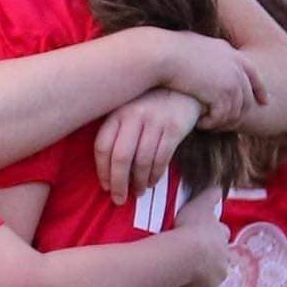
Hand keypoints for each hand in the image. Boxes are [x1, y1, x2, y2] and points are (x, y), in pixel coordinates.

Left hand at [94, 89, 204, 203]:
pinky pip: (162, 159)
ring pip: (142, 161)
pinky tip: (151, 182)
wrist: (183, 87)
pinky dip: (155, 175)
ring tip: (138, 192)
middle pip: (121, 157)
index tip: (105, 187)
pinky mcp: (174, 127)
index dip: (102, 171)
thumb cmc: (149, 105)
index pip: (102, 146)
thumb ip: (116, 132)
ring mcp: (155, 121)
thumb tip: (106, 171)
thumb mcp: (127, 111)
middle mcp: (134, 115)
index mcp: (117, 112)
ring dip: (139, 182)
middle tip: (119, 200)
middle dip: (118, 184)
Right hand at [166, 34, 267, 130]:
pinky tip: (199, 124)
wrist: (163, 55)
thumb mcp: (189, 48)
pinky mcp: (223, 94)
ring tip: (206, 125)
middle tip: (222, 125)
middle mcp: (235, 65)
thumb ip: (199, 56)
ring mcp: (231, 80)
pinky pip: (221, 117)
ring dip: (221, 121)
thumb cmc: (165, 52)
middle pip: (247, 97)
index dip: (259, 89)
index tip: (263, 101)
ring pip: (235, 111)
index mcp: (228, 52)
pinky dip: (211, 123)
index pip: (252, 72)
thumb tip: (193, 60)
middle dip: (238, 114)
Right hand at [173, 185, 229, 286]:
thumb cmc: (191, 228)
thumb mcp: (200, 204)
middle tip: (195, 258)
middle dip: (212, 257)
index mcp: (220, 235)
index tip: (204, 236)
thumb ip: (211, 195)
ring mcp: (218, 275)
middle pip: (220, 256)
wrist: (185, 254)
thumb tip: (220, 185)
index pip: (221, 233)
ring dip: (204, 275)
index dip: (214, 235)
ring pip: (213, 276)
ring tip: (187, 275)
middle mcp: (224, 256)